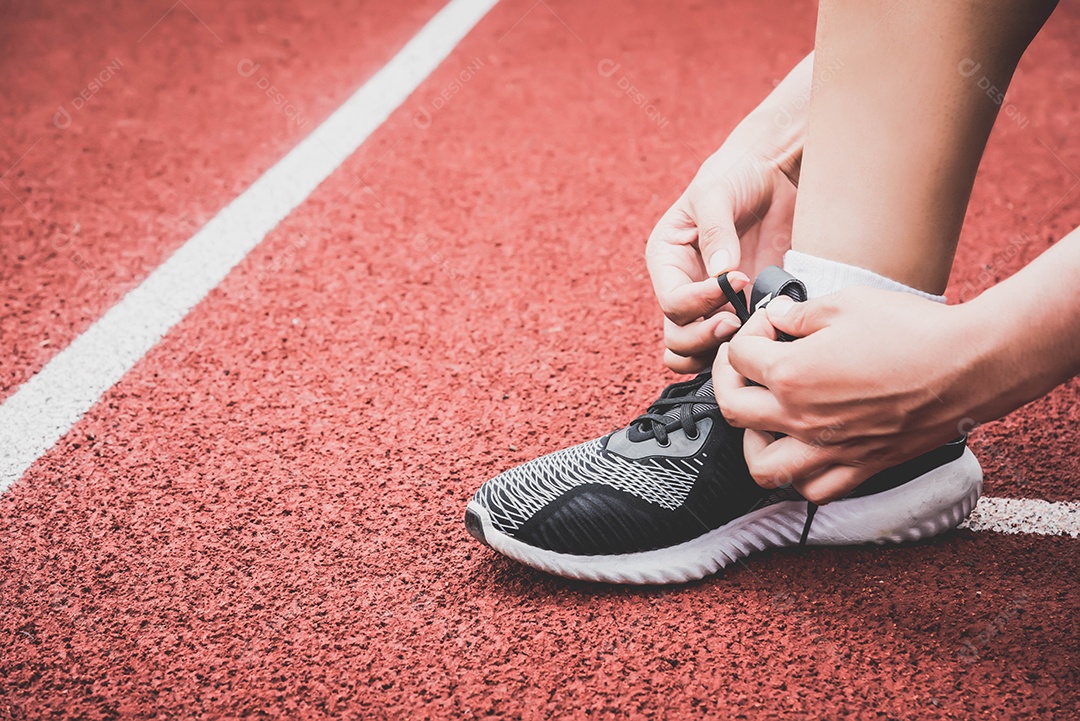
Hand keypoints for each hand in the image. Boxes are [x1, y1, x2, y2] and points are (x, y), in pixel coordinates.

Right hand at [646, 56, 810, 374]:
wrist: (772, 172)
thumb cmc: (734, 174)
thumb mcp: (716, 193)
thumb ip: (715, 232)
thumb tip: (721, 273)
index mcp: (667, 261)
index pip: (671, 302)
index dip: (698, 303)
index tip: (735, 282)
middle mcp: (684, 287)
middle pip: (677, 336)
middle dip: (704, 337)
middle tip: (737, 322)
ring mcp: (712, 303)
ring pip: (698, 351)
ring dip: (718, 352)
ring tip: (748, 334)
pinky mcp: (741, 308)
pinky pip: (732, 344)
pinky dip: (744, 349)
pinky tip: (765, 332)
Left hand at [712, 287, 993, 502]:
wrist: (969, 366)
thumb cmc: (912, 330)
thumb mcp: (845, 304)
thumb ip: (800, 314)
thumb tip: (778, 318)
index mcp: (791, 375)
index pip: (739, 356)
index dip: (749, 330)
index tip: (772, 323)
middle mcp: (801, 419)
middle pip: (733, 409)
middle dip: (731, 380)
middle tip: (749, 364)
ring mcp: (829, 450)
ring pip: (762, 468)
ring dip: (752, 441)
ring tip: (765, 418)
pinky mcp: (860, 468)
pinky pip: (813, 491)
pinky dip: (799, 477)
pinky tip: (805, 450)